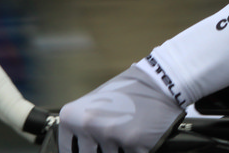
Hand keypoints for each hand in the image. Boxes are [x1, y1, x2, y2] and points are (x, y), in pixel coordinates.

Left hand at [59, 65, 185, 152]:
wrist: (160, 81)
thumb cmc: (128, 92)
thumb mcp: (96, 104)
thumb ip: (82, 128)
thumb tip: (81, 150)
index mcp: (73, 116)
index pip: (68, 150)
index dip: (77, 152)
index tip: (88, 149)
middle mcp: (88, 125)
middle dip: (101, 150)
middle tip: (114, 135)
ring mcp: (111, 136)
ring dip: (118, 150)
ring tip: (127, 133)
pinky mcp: (134, 144)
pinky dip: (134, 151)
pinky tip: (138, 139)